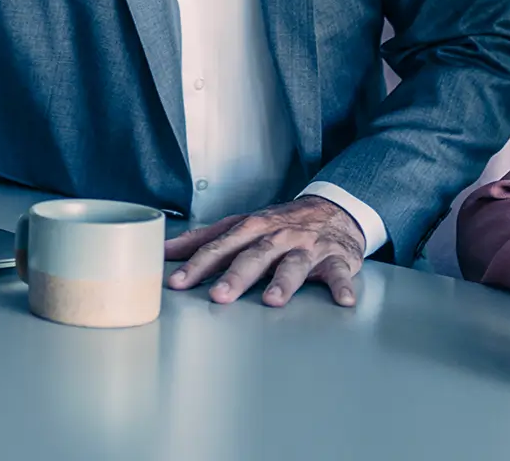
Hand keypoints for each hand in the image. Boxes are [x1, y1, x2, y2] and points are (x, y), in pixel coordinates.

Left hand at [163, 195, 365, 307]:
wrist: (333, 209)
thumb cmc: (280, 224)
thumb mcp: (241, 225)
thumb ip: (205, 239)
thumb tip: (166, 251)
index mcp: (251, 229)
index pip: (219, 247)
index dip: (197, 265)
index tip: (177, 283)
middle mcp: (276, 237)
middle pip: (253, 256)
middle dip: (236, 276)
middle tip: (219, 296)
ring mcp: (306, 247)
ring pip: (293, 265)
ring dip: (284, 282)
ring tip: (273, 300)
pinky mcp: (335, 259)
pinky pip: (339, 273)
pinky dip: (342, 286)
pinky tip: (343, 300)